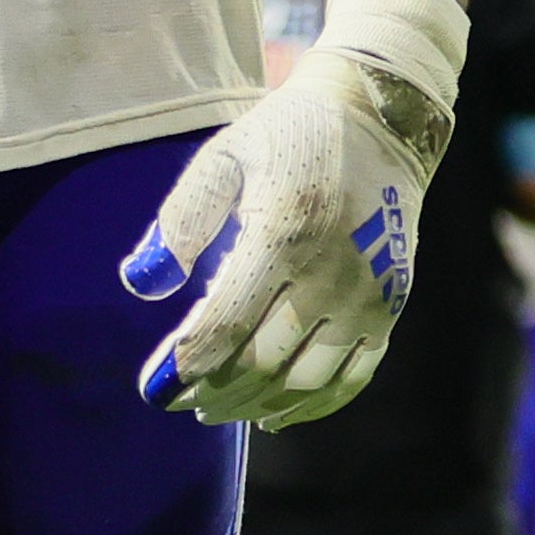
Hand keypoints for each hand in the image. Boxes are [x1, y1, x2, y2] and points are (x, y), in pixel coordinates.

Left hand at [124, 0, 461, 429]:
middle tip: (183, 400)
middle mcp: (329, 271)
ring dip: (255, 405)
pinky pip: (355, 376)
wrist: (379, 120)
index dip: (182, 368)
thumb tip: (142, 285)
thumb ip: (180, 221)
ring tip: (221, 408)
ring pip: (305, 379)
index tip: (153, 390)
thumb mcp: (224, 158)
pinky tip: (277, 414)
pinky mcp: (392, 304)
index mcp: (282, 232)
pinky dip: (314, 407)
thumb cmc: (287, 138)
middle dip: (213, 392)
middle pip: (261, 362)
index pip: (224, 327)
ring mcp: (366, 293)